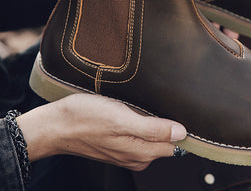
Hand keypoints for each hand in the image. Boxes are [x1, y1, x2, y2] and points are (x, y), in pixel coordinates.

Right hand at [16, 93, 186, 170]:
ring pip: (153, 140)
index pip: (175, 145)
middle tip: (167, 104)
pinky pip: (140, 137)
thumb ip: (153, 129)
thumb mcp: (122, 119)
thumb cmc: (86, 119)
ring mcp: (127, 152)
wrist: (56, 126)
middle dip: (171, 126)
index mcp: (141, 152)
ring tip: (151, 107)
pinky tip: (137, 113)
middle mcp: (136, 156)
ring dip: (157, 125)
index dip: (182, 129)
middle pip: (166, 143)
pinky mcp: (118, 145)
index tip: (184, 113)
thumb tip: (180, 133)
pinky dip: (144, 126)